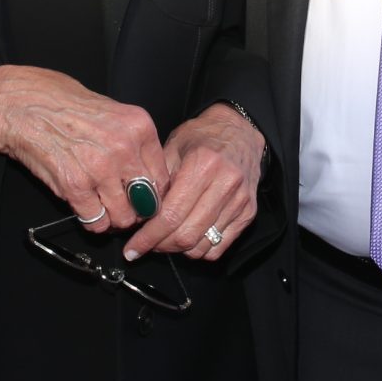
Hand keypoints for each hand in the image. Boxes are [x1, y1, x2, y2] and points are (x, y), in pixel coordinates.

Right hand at [0, 66, 166, 231]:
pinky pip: (96, 221)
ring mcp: (100, 168)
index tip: (144, 198)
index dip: (153, 194)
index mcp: (139, 127)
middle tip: (124, 207)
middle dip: (136, 209)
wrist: (22, 105)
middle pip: (148, 200)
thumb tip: (147, 176)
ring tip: (104, 209)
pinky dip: (92, 222)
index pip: (163, 177)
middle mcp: (124, 148)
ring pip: (124, 217)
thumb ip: (134, 143)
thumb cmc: (63, 105)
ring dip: (114, 219)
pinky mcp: (74, 185)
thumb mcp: (113, 112)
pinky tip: (86, 210)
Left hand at [128, 104, 262, 262]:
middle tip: (145, 244)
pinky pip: (219, 247)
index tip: (132, 248)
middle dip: (160, 246)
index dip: (148, 237)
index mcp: (203, 165)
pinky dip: (199, 249)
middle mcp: (225, 184)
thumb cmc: (203, 136)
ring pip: (202, 246)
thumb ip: (157, 183)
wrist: (240, 130)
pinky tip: (187, 238)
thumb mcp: (172, 148)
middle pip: (187, 235)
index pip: (171, 215)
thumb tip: (140, 217)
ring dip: (178, 250)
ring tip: (165, 240)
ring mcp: (240, 201)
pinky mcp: (248, 212)